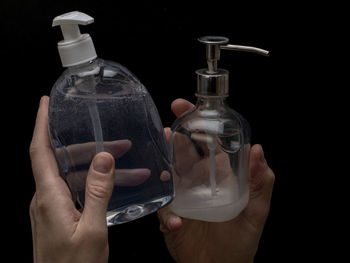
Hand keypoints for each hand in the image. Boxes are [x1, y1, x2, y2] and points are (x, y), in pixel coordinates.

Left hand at [30, 96, 114, 262]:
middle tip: (119, 141)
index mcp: (49, 198)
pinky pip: (75, 190)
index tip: (45, 103)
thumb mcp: (93, 230)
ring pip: (72, 176)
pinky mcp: (58, 215)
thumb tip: (104, 158)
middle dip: (89, 147)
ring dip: (97, 167)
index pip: (39, 151)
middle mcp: (45, 199)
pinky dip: (94, 183)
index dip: (41, 124)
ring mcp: (51, 208)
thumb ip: (98, 192)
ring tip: (129, 166)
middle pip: (62, 160)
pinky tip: (114, 185)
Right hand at [158, 99, 274, 262]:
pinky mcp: (170, 213)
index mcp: (219, 173)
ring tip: (159, 158)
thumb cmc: (241, 240)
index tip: (188, 108)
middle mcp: (198, 179)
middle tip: (165, 129)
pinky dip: (167, 213)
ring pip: (167, 172)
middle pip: (182, 151)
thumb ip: (261, 182)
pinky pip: (163, 208)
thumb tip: (258, 150)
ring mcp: (182, 195)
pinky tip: (176, 222)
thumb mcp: (256, 211)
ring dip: (161, 164)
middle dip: (172, 137)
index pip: (208, 141)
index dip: (198, 123)